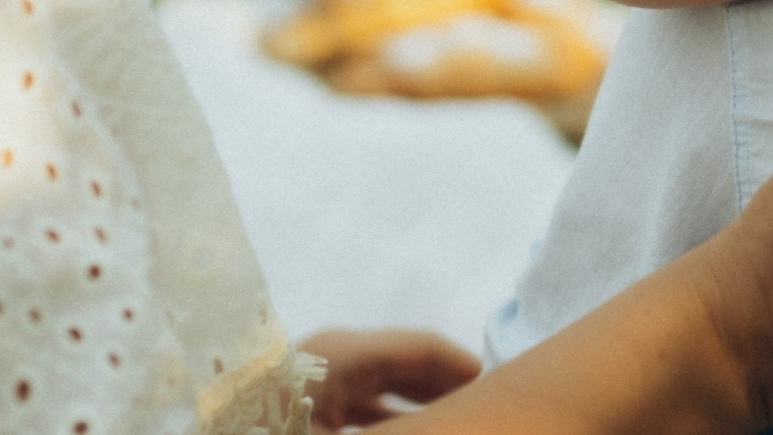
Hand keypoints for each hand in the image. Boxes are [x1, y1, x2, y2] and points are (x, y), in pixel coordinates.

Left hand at [300, 327, 481, 427]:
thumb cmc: (276, 427)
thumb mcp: (341, 431)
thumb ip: (395, 425)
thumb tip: (435, 421)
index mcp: (348, 352)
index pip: (420, 347)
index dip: (461, 363)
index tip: (496, 382)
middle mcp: (343, 353)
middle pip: (409, 361)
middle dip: (448, 381)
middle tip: (482, 402)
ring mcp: (329, 373)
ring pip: (391, 380)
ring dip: (424, 397)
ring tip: (457, 414)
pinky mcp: (318, 395)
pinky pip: (370, 396)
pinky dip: (397, 411)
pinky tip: (417, 427)